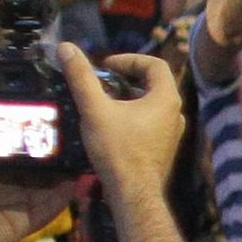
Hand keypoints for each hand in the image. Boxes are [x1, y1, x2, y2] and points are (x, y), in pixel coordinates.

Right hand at [64, 46, 186, 183]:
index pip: (154, 64)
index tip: (105, 67)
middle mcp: (176, 112)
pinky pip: (150, 122)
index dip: (128, 59)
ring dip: (128, 98)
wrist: (133, 194)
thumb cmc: (117, 149)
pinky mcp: (164, 148)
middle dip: (126, 79)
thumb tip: (66, 47)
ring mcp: (173, 132)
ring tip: (103, 102)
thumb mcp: (95, 109)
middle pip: (153, 83)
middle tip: (102, 83)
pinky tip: (111, 126)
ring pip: (151, 104)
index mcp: (166, 98)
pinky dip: (132, 116)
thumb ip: (81, 77)